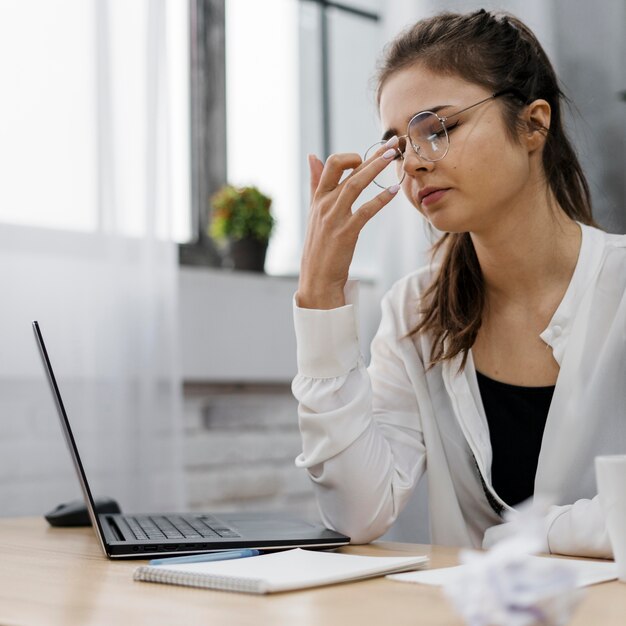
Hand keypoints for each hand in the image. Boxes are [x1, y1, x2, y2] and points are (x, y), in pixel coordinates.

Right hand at [297, 138, 400, 308]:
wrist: (317, 279)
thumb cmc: (319, 247)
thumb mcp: (314, 212)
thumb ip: (315, 184)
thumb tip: (312, 156)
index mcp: (318, 199)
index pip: (331, 165)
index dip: (350, 155)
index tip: (368, 155)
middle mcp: (324, 204)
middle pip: (344, 169)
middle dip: (369, 154)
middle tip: (391, 144)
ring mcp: (334, 218)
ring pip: (354, 184)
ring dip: (374, 168)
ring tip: (392, 157)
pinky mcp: (345, 233)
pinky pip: (365, 210)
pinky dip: (380, 199)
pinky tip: (393, 191)